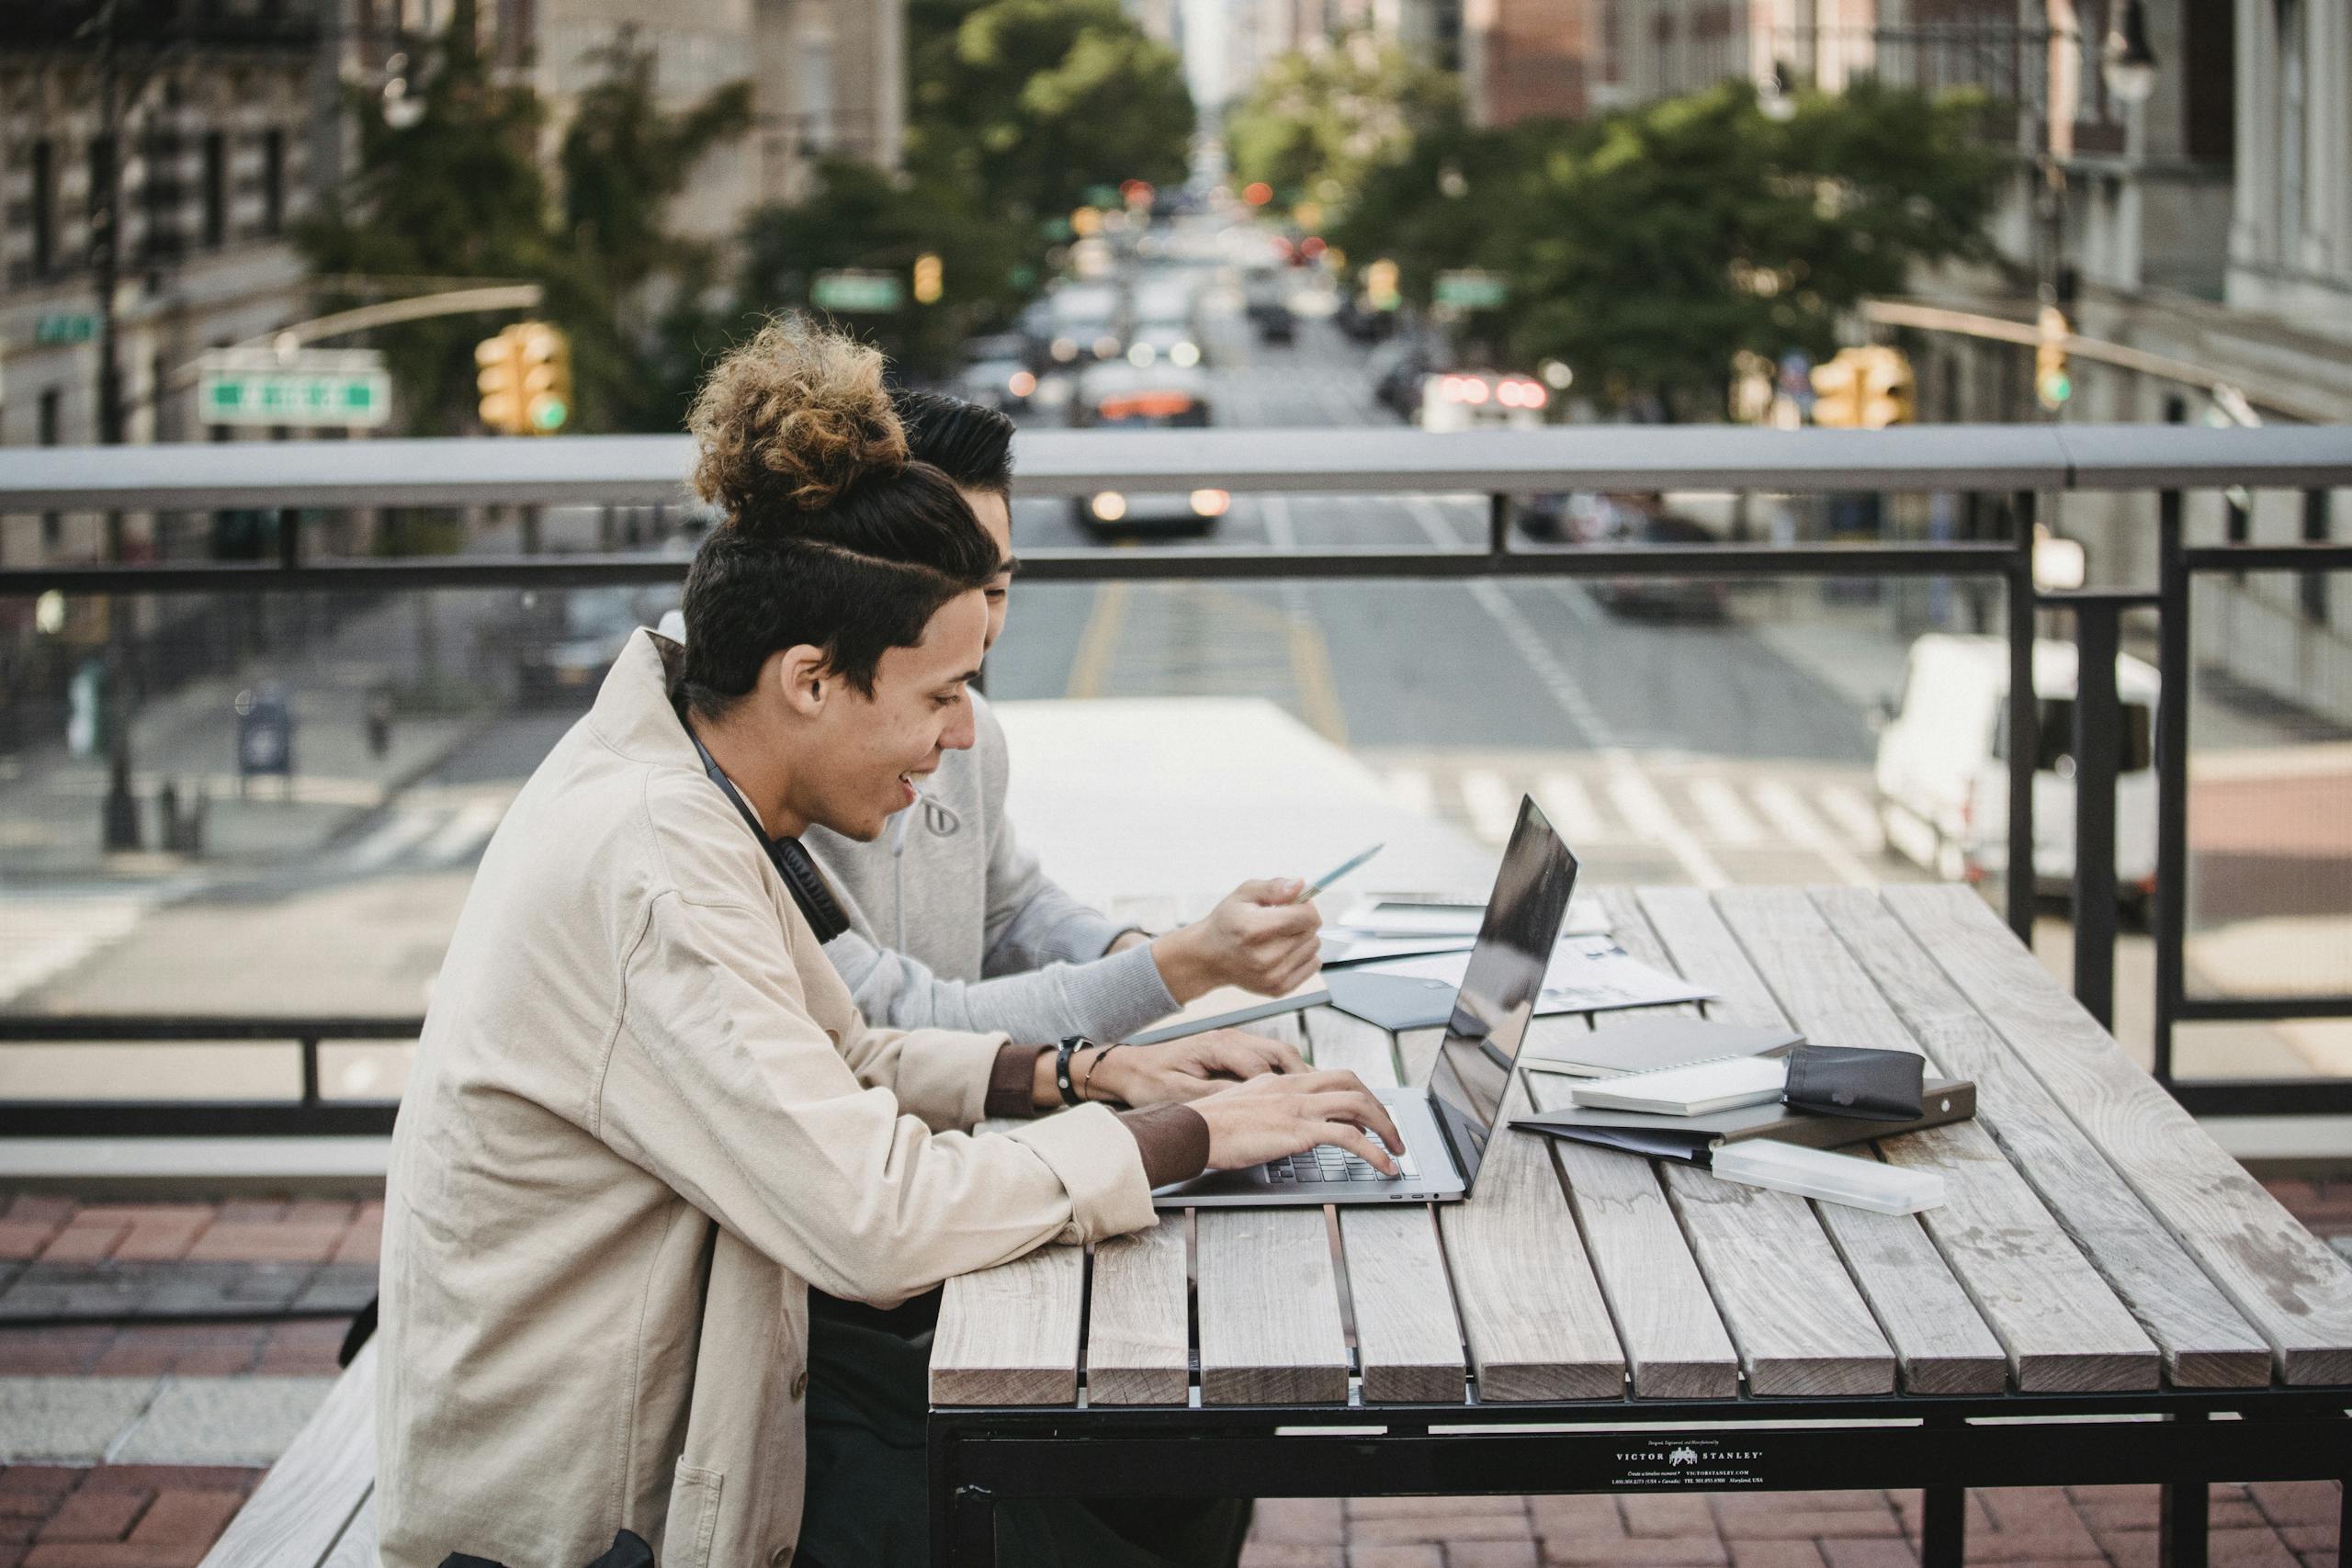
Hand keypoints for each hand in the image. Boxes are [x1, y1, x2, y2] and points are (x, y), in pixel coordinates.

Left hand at [1088, 1028, 1308, 1106]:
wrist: (1128, 1069)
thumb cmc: (1149, 1081)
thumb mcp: (1180, 1093)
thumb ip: (1215, 1095)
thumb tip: (1249, 1101)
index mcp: (1218, 1046)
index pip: (1263, 1067)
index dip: (1284, 1088)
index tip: (1301, 1107)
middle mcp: (1230, 1039)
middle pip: (1281, 1053)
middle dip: (1306, 1076)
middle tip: (1328, 1098)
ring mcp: (1232, 1043)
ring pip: (1279, 1054)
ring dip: (1300, 1074)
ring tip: (1321, 1097)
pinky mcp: (1231, 1052)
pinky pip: (1268, 1059)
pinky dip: (1286, 1074)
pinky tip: (1295, 1091)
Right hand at [1150, 879, 1323, 1002]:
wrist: (1209, 957)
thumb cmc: (1227, 923)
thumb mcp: (1244, 894)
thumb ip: (1274, 887)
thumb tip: (1300, 885)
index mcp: (1253, 929)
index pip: (1306, 916)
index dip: (1306, 905)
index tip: (1294, 903)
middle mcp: (1264, 957)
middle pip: (1311, 930)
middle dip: (1301, 920)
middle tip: (1280, 920)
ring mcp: (1272, 976)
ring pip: (1314, 947)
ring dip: (1302, 938)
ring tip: (1279, 936)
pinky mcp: (1278, 989)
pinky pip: (1313, 965)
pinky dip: (1303, 955)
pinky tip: (1283, 951)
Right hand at [1187, 1069, 1404, 1175]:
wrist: (1192, 1131)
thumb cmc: (1209, 1125)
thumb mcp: (1243, 1104)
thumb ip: (1267, 1105)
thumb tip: (1281, 1120)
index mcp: (1282, 1082)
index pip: (1332, 1078)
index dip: (1357, 1094)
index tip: (1369, 1114)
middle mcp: (1294, 1088)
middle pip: (1353, 1084)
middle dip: (1379, 1107)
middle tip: (1391, 1131)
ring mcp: (1299, 1107)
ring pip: (1359, 1105)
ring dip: (1386, 1128)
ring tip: (1397, 1151)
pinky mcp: (1299, 1131)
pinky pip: (1349, 1137)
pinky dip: (1374, 1152)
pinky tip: (1384, 1167)